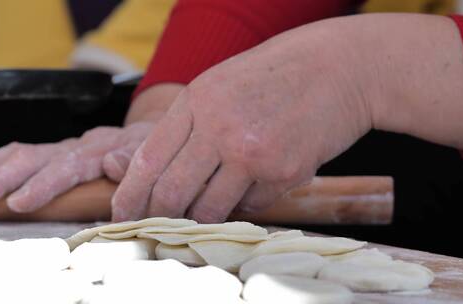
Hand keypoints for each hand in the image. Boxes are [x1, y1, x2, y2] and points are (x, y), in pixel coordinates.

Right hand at [0, 123, 152, 212]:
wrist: (148, 135)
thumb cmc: (150, 153)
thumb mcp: (152, 156)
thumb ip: (134, 161)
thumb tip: (113, 164)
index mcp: (98, 151)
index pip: (67, 167)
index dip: (43, 185)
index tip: (19, 203)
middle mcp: (73, 147)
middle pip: (32, 159)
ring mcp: (60, 149)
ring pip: (17, 155)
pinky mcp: (51, 154)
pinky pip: (16, 155)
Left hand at [111, 14, 462, 222]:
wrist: (339, 67)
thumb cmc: (276, 76)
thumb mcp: (219, 85)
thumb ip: (188, 124)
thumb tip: (156, 172)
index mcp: (197, 101)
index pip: (148, 160)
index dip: (130, 195)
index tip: (123, 213)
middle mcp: (220, 128)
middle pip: (172, 193)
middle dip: (160, 216)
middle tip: (158, 224)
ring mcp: (252, 153)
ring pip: (209, 209)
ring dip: (204, 214)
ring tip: (211, 202)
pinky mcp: (284, 173)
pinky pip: (250, 207)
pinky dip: (244, 203)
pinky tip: (254, 181)